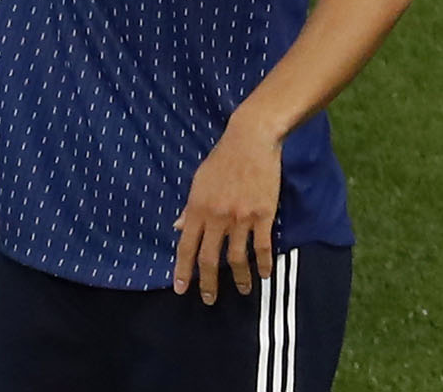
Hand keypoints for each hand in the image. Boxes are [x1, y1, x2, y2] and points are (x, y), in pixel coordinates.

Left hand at [171, 118, 280, 303]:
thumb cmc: (221, 160)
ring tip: (242, 291)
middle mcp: (216, 216)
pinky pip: (262, 247)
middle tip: (209, 300)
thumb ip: (189, 209)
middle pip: (209, 258)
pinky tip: (264, 275)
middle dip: (208, 283)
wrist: (250, 141)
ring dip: (240, 279)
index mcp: (197, 208)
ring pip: (237, 258)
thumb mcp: (198, 182)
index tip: (181, 289)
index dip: (183, 270)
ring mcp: (240, 217)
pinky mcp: (263, 215)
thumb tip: (178, 228)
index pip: (185, 246)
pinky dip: (263, 264)